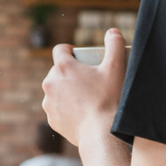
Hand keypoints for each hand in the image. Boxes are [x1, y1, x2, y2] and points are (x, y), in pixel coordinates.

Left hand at [42, 28, 127, 145]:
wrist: (101, 133)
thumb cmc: (108, 99)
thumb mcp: (116, 68)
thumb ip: (115, 44)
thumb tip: (113, 31)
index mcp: (63, 67)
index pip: (60, 49)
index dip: (69, 50)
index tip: (78, 56)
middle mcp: (50, 83)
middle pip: (58, 71)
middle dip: (70, 73)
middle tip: (88, 80)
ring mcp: (48, 103)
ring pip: (56, 90)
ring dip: (66, 91)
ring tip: (84, 97)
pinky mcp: (51, 119)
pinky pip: (57, 109)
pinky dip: (66, 108)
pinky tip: (81, 112)